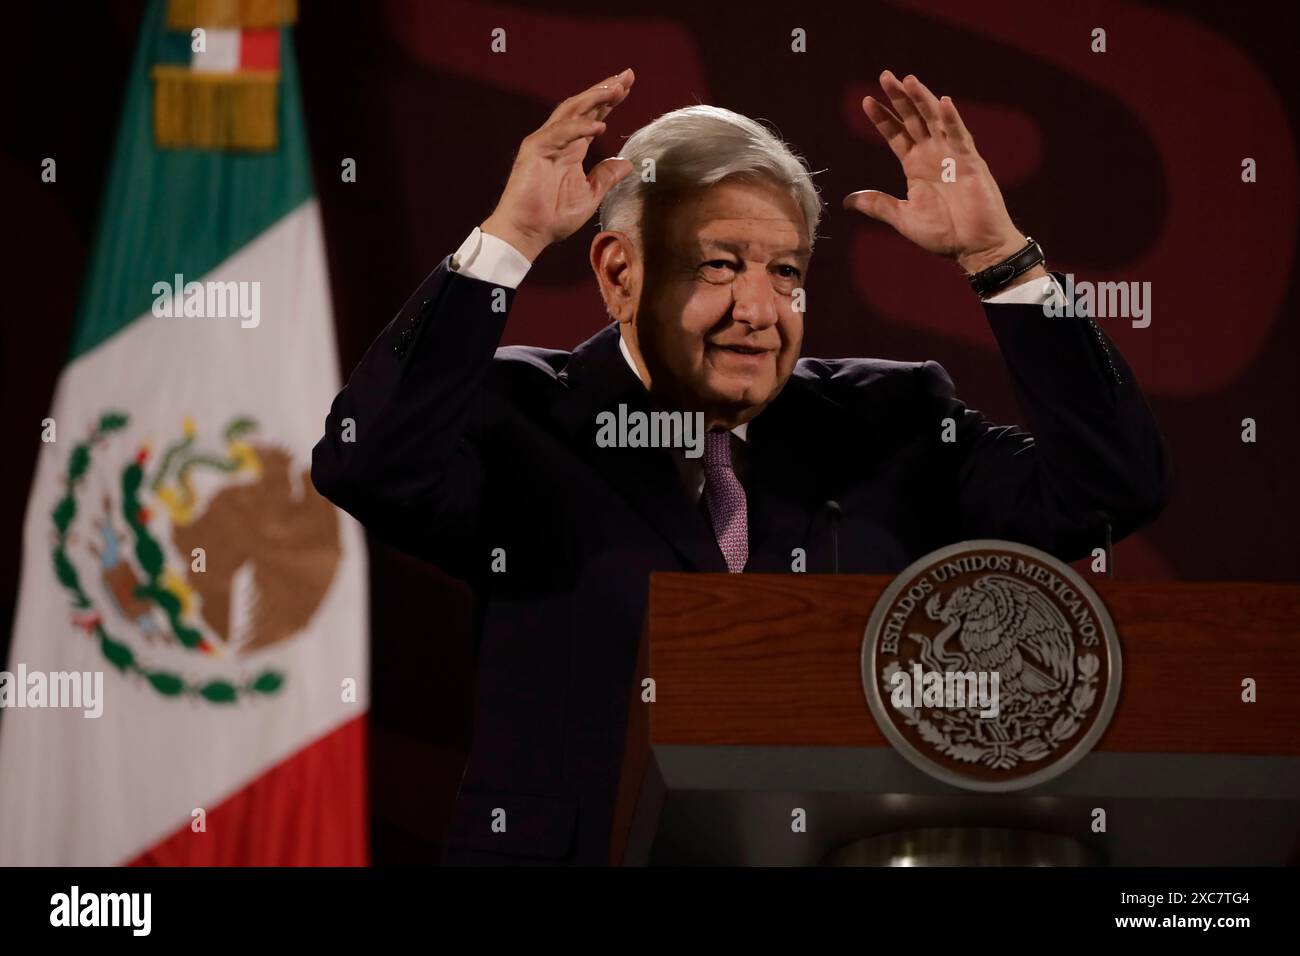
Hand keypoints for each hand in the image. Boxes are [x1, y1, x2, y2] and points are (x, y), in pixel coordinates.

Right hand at [481, 69, 636, 261]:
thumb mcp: (590, 195)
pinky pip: (560, 133)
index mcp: (572, 150)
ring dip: (594, 98)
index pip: (593, 117)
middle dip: (605, 89)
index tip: (628, 85)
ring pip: (571, 111)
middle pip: (583, 106)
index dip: (610, 101)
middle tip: (627, 75)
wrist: (529, 232)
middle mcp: (559, 141)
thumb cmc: (554, 217)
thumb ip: (606, 177)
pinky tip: (599, 126)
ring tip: (616, 89)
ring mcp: (545, 142)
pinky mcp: (534, 149)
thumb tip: (627, 163)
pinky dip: (579, 127)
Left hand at [843, 70, 1036, 276]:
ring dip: (923, 99)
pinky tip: (942, 102)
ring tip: (908, 80)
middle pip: (913, 119)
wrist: (974, 247)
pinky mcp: (971, 162)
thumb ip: (878, 205)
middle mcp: (933, 155)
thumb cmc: (943, 234)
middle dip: (900, 98)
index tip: (865, 101)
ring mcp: (952, 156)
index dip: (882, 118)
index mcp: (916, 166)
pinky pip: (960, 136)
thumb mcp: (902, 217)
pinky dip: (952, 120)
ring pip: (935, 120)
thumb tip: (848, 201)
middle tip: (885, 76)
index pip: (896, 134)